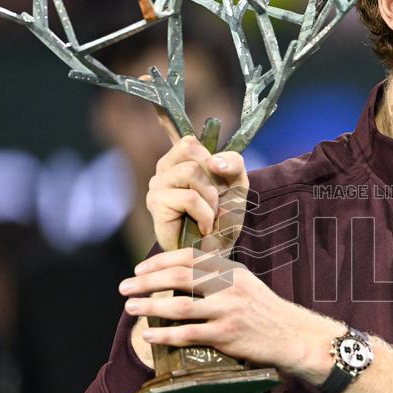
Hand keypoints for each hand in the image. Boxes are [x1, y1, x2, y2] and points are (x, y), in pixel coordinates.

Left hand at [120, 248, 341, 376]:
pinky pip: (188, 334)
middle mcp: (228, 287)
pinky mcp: (227, 335)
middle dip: (147, 282)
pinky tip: (149, 335)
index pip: (189, 258)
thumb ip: (218, 278)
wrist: (292, 336)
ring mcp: (227, 311)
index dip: (160, 262)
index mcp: (230, 271)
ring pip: (179, 306)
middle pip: (179, 278)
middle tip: (125, 287)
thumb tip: (181, 277)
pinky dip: (165, 335)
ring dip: (150, 306)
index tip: (139, 270)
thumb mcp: (245, 284)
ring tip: (130, 307)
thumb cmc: (265, 311)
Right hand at [146, 135, 248, 253]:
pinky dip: (205, 214)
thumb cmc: (223, 219)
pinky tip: (203, 227)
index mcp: (179, 161)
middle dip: (212, 176)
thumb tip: (214, 161)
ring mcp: (157, 186)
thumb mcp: (237, 184)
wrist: (216, 252)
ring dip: (210, 197)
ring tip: (209, 215)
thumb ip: (233, 163)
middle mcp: (164, 170)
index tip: (218, 179)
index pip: (188, 140)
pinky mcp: (156, 204)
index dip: (210, 157)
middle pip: (190, 149)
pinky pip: (189, 197)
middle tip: (214, 201)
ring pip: (191, 171)